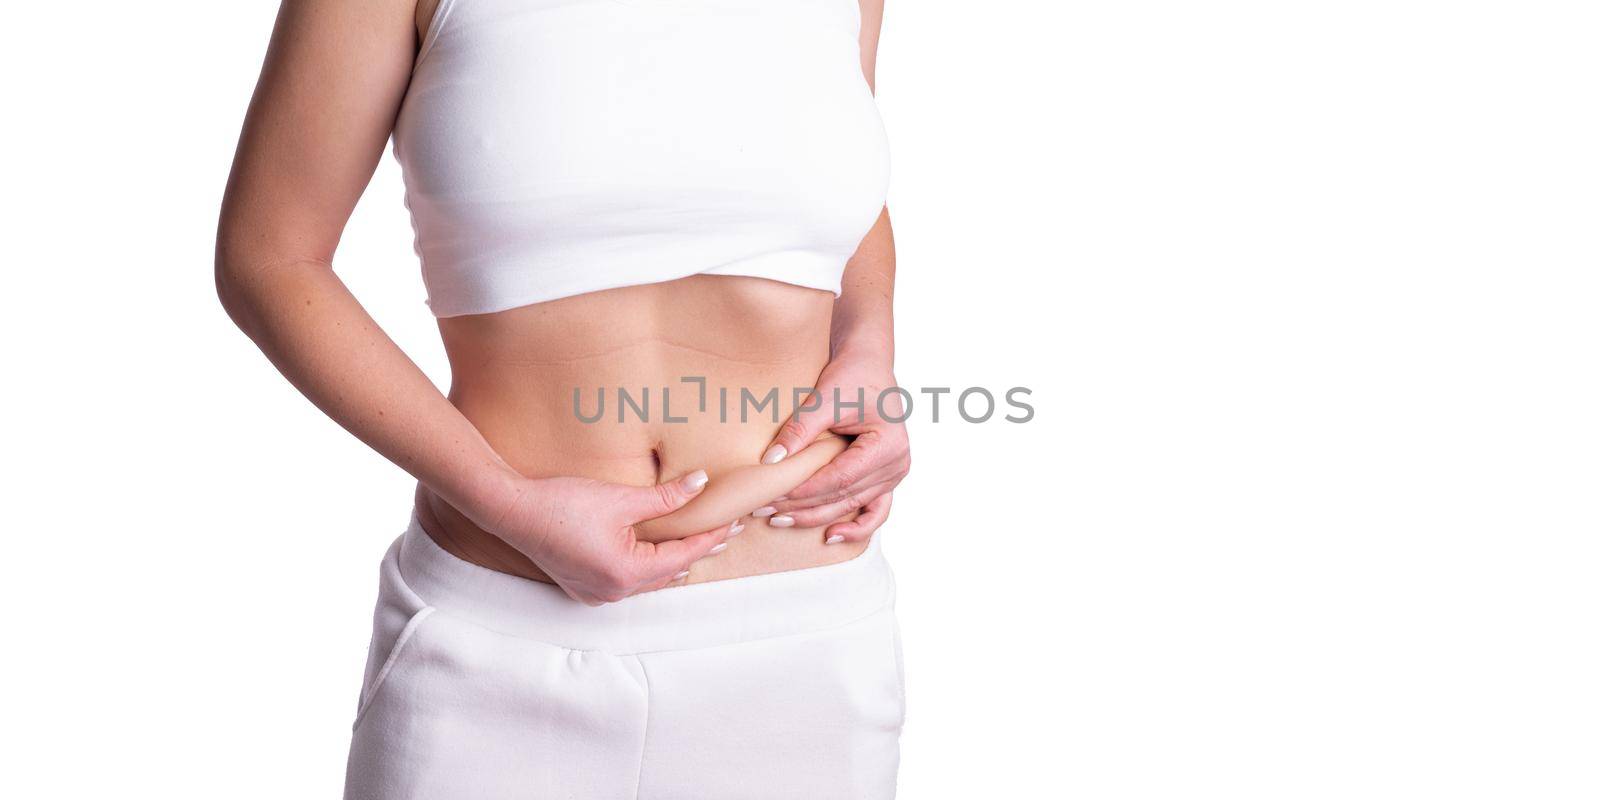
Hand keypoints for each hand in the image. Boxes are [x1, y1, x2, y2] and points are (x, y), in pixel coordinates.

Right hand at [473, 469, 739, 604]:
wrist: (512, 511)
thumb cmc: (563, 503)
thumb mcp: (620, 498)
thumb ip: (666, 497)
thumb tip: (701, 484)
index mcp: (627, 572)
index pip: (682, 556)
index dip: (708, 538)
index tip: (730, 523)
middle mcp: (614, 591)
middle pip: (668, 572)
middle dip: (696, 550)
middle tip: (724, 533)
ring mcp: (597, 594)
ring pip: (648, 580)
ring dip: (672, 561)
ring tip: (697, 543)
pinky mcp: (583, 587)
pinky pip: (627, 582)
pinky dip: (647, 567)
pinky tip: (656, 554)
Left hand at [757, 348, 909, 543]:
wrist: (868, 363)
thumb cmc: (853, 375)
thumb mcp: (825, 397)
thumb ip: (800, 429)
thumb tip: (771, 461)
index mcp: (888, 445)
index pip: (841, 478)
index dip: (806, 491)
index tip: (773, 495)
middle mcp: (897, 464)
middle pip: (845, 497)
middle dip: (803, 507)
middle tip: (766, 511)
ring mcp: (894, 474)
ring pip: (853, 506)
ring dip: (817, 517)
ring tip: (781, 521)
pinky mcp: (885, 477)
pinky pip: (875, 511)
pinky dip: (855, 526)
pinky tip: (830, 536)